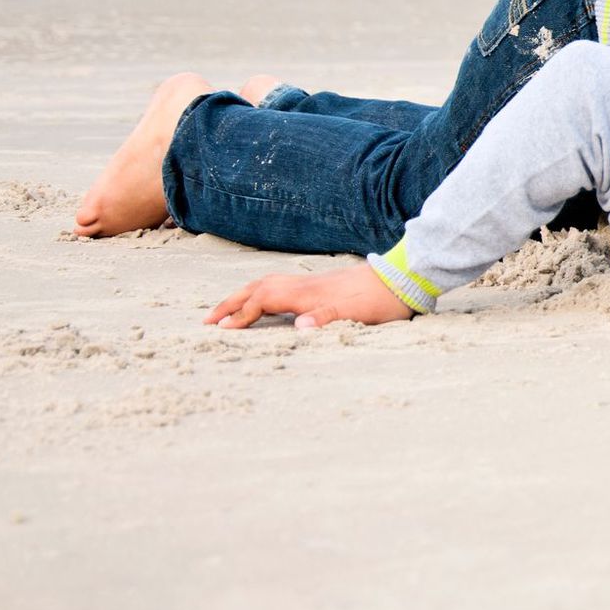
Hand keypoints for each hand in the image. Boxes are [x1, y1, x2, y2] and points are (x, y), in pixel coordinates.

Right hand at [206, 261, 416, 328]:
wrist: (402, 278)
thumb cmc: (379, 300)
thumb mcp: (355, 315)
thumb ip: (326, 319)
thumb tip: (299, 328)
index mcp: (306, 294)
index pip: (262, 302)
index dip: (240, 316)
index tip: (219, 331)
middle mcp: (304, 285)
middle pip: (257, 290)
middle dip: (231, 304)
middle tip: (207, 320)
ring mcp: (312, 283)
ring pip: (267, 285)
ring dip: (243, 297)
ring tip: (227, 311)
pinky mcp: (321, 284)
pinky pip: (280, 286)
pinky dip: (262, 294)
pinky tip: (265, 303)